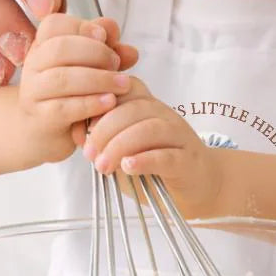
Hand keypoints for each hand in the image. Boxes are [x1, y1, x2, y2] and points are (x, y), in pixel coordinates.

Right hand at [18, 14, 136, 162]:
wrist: (46, 130)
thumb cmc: (73, 92)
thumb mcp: (92, 66)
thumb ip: (110, 53)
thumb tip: (131, 51)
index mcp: (43, 45)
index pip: (54, 25)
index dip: (81, 26)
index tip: (104, 36)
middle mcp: (33, 65)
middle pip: (59, 49)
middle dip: (95, 52)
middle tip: (116, 62)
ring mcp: (33, 92)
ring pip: (62, 78)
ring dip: (98, 79)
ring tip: (123, 84)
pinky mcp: (40, 117)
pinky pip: (64, 108)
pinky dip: (90, 103)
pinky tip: (110, 102)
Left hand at [84, 85, 222, 217]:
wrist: (198, 186)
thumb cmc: (155, 167)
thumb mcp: (124, 150)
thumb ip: (105, 140)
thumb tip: (77, 133)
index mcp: (147, 107)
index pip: (124, 89)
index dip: (99, 105)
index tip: (80, 130)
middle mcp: (165, 116)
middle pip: (134, 109)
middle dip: (105, 130)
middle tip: (89, 155)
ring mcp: (179, 137)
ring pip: (150, 128)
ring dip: (121, 146)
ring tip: (103, 166)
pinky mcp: (188, 161)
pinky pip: (167, 155)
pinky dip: (145, 159)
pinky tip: (128, 167)